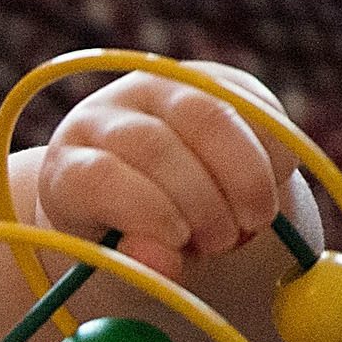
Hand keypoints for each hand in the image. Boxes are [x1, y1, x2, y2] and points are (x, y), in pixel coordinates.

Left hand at [36, 62, 292, 282]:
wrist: (160, 190)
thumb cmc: (133, 237)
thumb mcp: (127, 261)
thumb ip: (138, 264)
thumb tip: (166, 262)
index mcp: (69, 168)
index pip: (97, 177)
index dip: (145, 211)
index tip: (180, 242)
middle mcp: (107, 116)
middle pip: (155, 146)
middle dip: (201, 202)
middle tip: (225, 242)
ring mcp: (158, 88)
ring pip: (209, 115)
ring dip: (244, 177)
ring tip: (253, 221)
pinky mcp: (212, 78)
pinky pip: (253, 105)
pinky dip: (272, 154)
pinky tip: (270, 187)